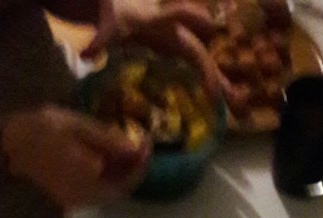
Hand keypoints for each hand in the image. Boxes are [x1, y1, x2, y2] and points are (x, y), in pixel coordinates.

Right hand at [3, 106, 150, 207]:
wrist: (13, 145)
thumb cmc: (43, 129)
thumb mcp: (77, 126)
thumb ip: (107, 139)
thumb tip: (136, 148)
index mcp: (86, 179)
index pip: (125, 181)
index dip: (141, 164)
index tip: (147, 143)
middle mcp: (85, 196)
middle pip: (121, 190)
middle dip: (135, 169)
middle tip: (142, 146)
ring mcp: (79, 201)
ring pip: (112, 191)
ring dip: (124, 173)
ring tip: (129, 149)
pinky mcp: (74, 199)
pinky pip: (101, 191)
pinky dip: (111, 176)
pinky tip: (112, 158)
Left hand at [82, 0, 221, 98]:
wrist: (127, 6)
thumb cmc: (118, 14)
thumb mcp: (109, 26)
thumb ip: (99, 39)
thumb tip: (85, 54)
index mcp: (159, 20)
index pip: (176, 16)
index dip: (191, 19)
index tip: (208, 26)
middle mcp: (176, 32)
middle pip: (197, 52)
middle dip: (209, 72)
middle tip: (221, 95)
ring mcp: (182, 44)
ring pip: (204, 63)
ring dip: (219, 83)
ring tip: (236, 103)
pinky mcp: (183, 55)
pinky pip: (199, 70)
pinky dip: (212, 85)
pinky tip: (227, 101)